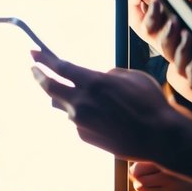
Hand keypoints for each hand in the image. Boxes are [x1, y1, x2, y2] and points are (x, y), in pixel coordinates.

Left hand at [29, 50, 191, 178]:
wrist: (158, 137)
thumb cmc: (149, 103)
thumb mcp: (131, 77)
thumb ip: (107, 75)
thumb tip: (95, 78)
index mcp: (93, 82)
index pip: (59, 67)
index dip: (44, 59)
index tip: (34, 53)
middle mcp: (81, 102)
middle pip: (49, 87)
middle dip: (39, 75)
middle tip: (34, 69)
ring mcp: (80, 121)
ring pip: (63, 105)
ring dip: (64, 97)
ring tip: (72, 92)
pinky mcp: (83, 136)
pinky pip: (76, 120)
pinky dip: (81, 114)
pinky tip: (100, 116)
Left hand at [130, 161, 191, 190]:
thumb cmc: (188, 165)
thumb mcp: (173, 157)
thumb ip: (156, 158)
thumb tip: (135, 162)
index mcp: (167, 167)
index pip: (138, 171)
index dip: (134, 169)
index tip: (135, 167)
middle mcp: (168, 182)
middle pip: (140, 183)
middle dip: (137, 180)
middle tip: (138, 175)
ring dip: (142, 188)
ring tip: (145, 182)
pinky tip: (154, 189)